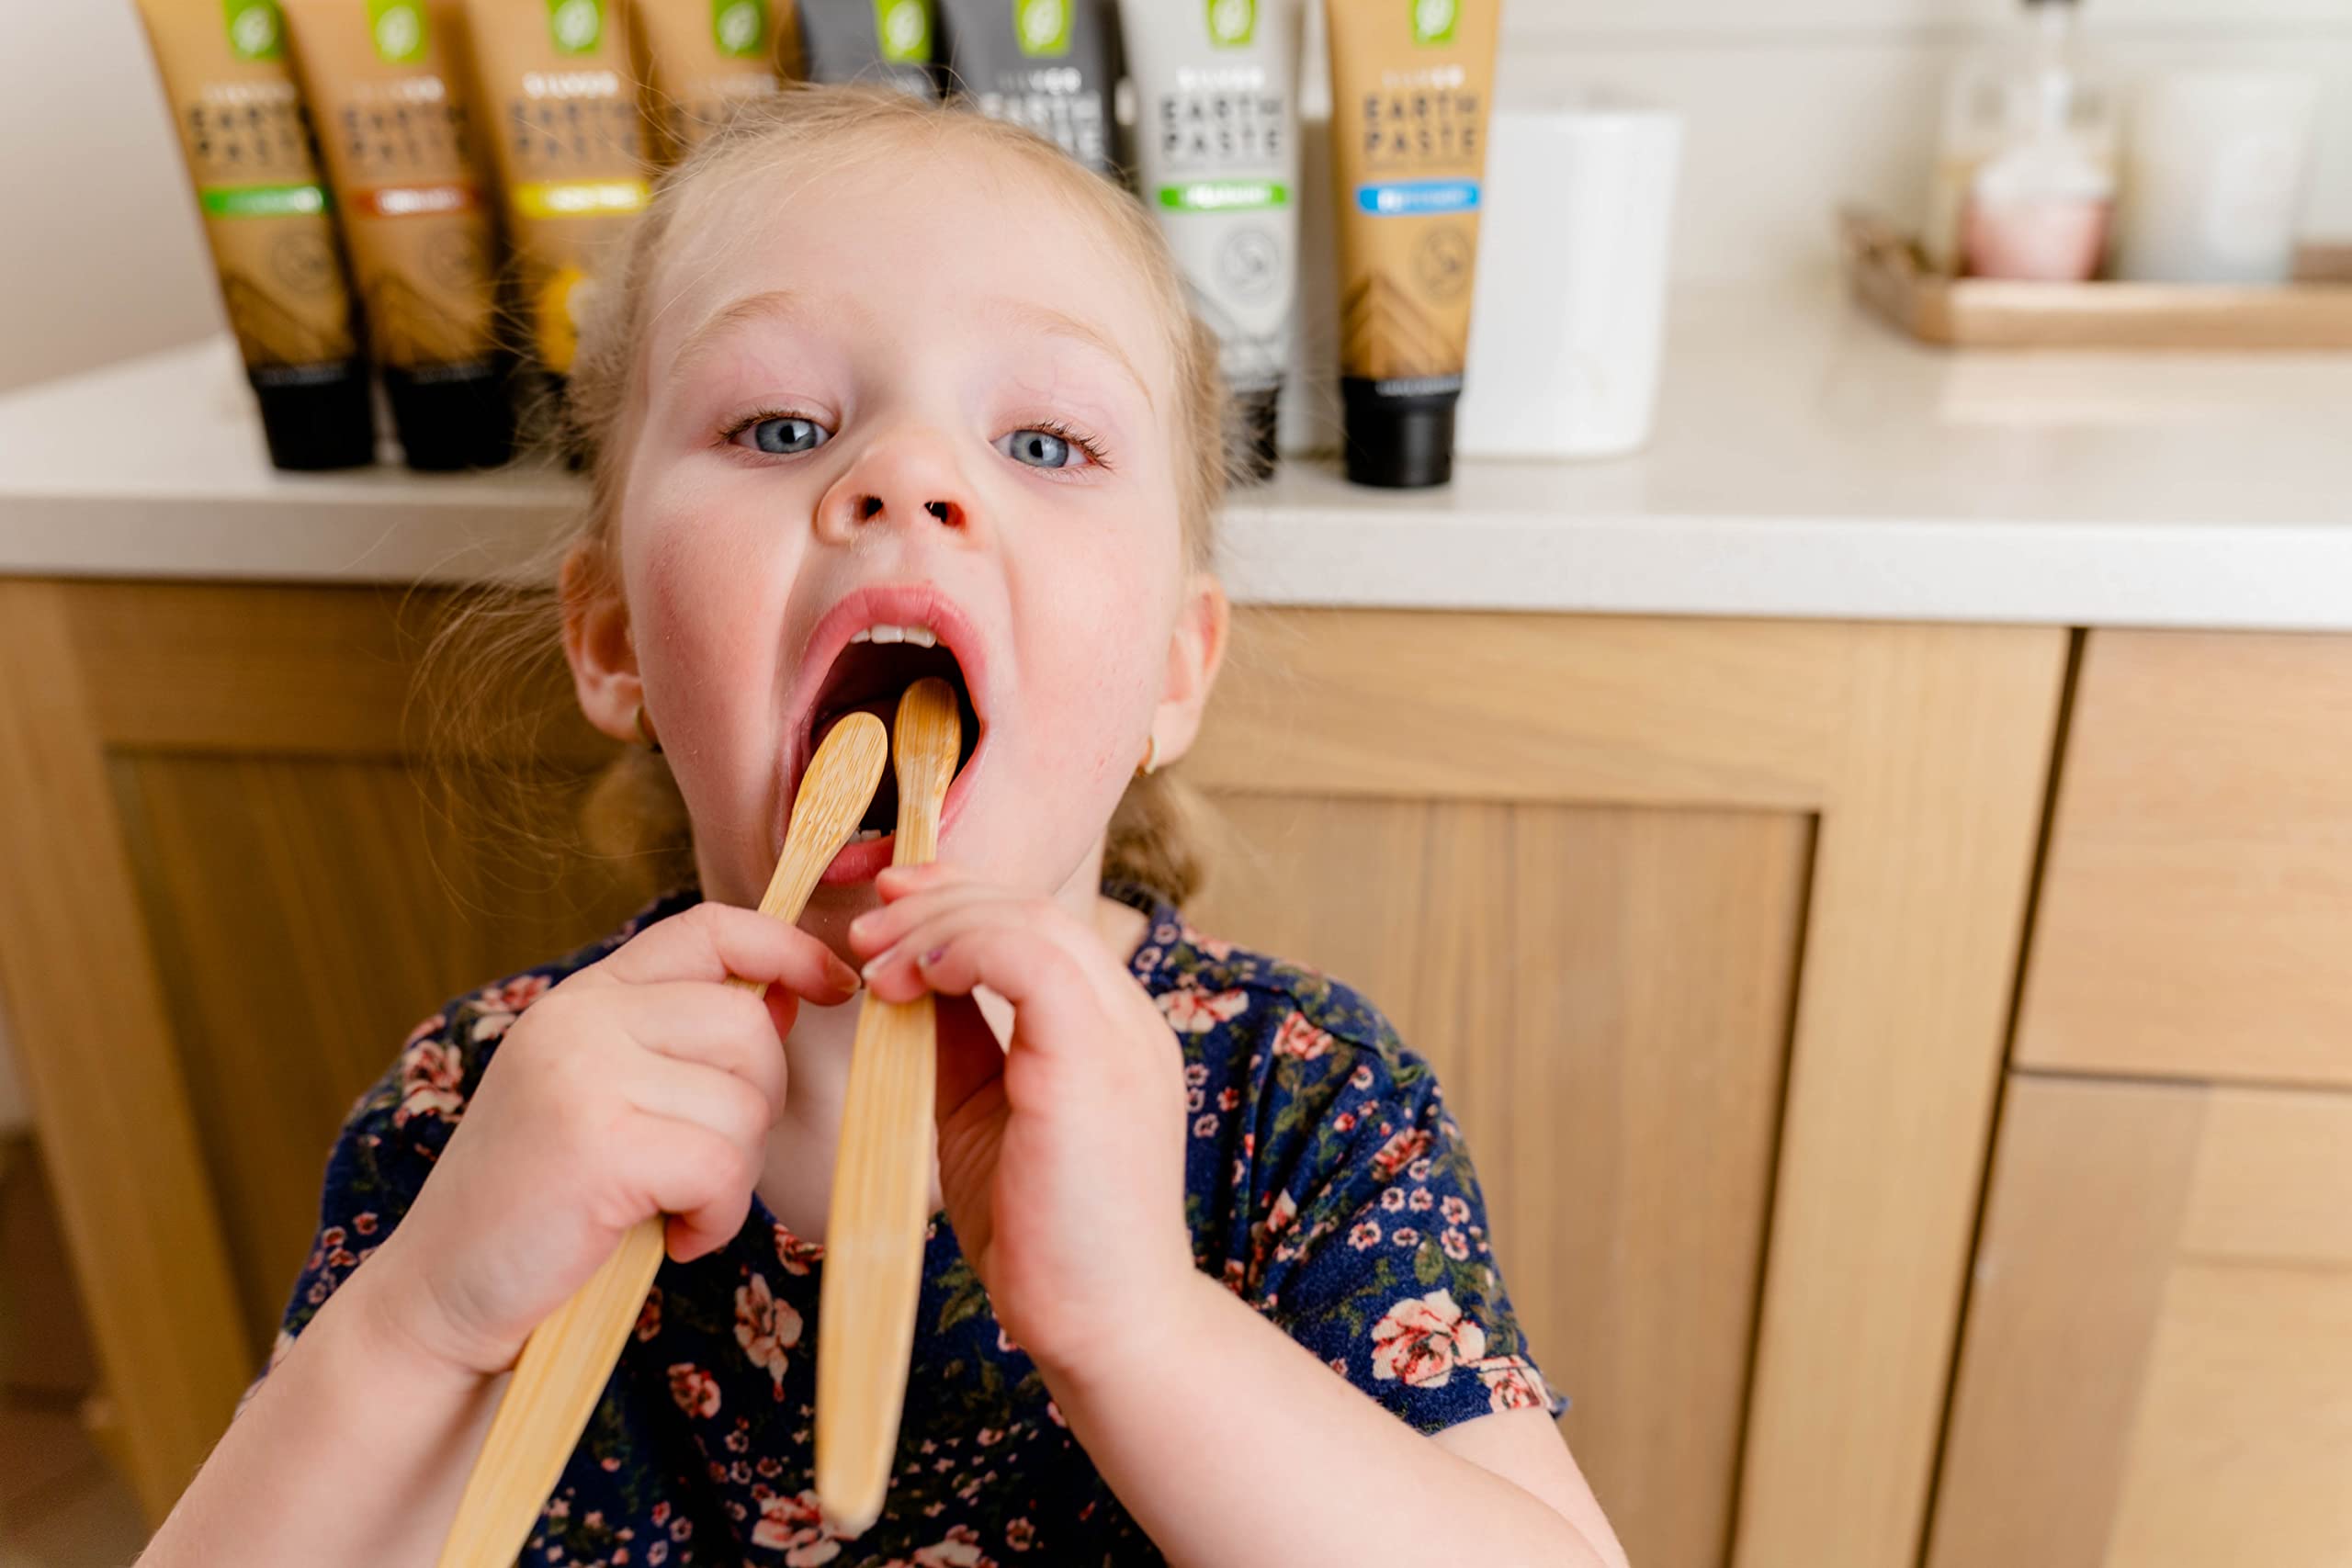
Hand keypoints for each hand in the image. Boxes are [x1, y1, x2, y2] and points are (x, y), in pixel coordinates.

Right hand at [362, 903, 859, 1376]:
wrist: (443, 1299)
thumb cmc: (546, 1207)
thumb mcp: (609, 1098)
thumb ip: (683, 1043)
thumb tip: (791, 993)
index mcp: (584, 997)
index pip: (711, 928)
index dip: (788, 949)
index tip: (834, 987)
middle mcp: (578, 1018)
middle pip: (747, 1026)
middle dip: (757, 1106)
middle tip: (705, 1170)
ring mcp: (582, 1074)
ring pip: (744, 1102)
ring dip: (734, 1175)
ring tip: (675, 1209)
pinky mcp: (596, 1144)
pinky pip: (722, 1165)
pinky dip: (718, 1216)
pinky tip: (675, 1240)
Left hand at [849, 863, 1194, 1375]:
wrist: (1103, 1325)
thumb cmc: (1044, 1238)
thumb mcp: (982, 1114)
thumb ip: (956, 1043)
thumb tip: (902, 980)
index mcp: (1107, 1030)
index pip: (1037, 923)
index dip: (959, 895)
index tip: (888, 900)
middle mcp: (1126, 1019)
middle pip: (1033, 907)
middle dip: (939, 894)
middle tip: (865, 915)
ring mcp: (1121, 1037)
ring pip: (1031, 922)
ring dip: (937, 924)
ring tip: (870, 955)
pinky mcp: (1094, 1064)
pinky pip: (1032, 963)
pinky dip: (963, 952)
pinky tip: (909, 980)